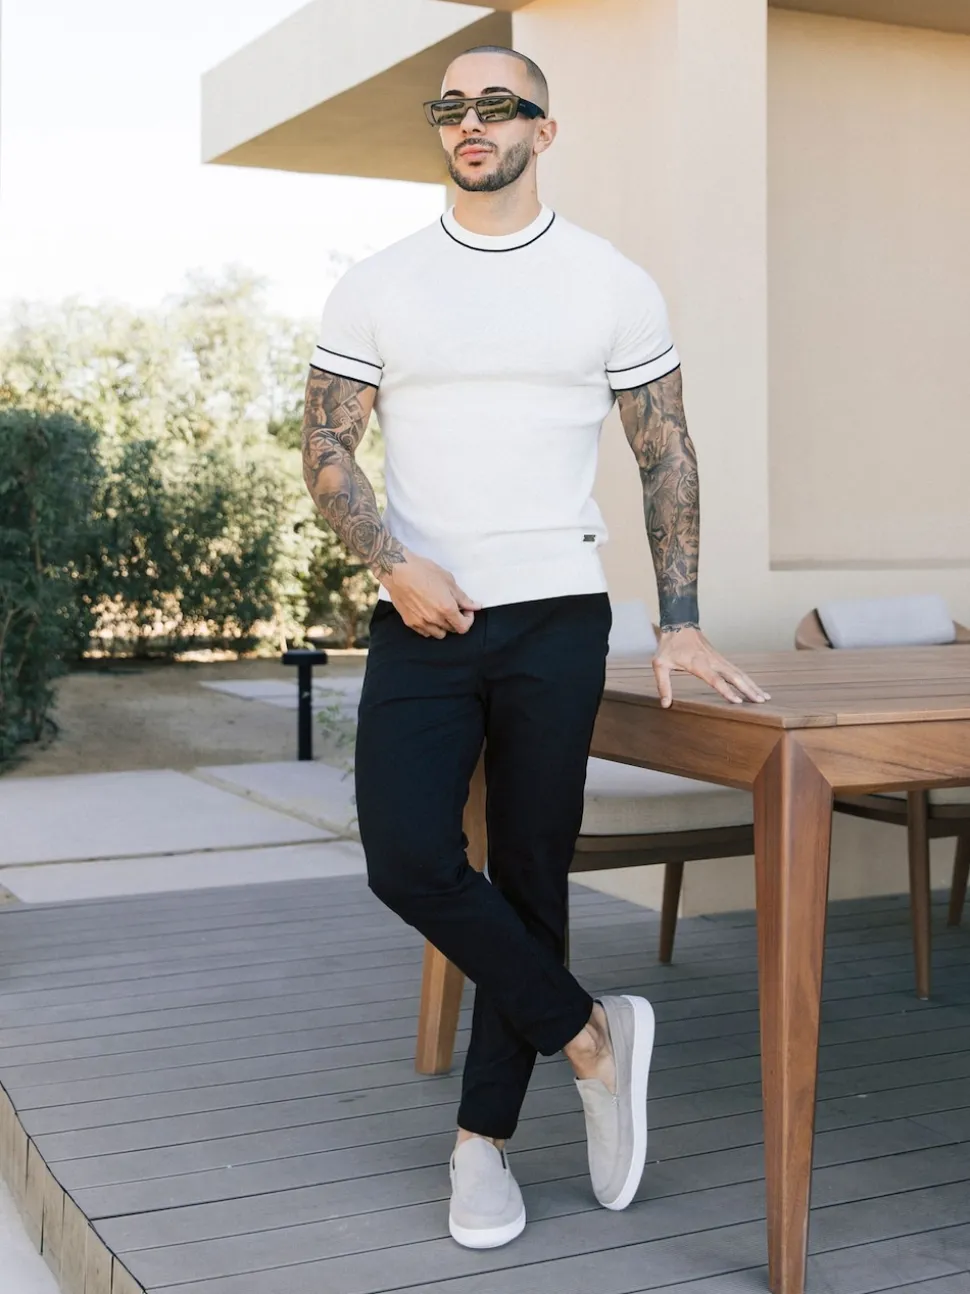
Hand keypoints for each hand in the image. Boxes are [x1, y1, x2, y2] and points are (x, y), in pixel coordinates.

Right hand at [381, 551, 481, 637]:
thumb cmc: (423, 571)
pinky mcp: (410, 622)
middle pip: (452, 630)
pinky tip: (429, 614)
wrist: (398, 570)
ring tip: (440, 612)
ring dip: (444, 626)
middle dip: (456, 620)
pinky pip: (425, 632)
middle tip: (453, 607)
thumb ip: (463, 597)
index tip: (466, 610)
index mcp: (447, 609)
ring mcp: (421, 622)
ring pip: (439, 634)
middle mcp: (435, 619)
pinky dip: (430, 627)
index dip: (468, 619)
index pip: (464, 627)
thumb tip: (475, 606)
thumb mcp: (448, 580)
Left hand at [653, 626, 769, 708]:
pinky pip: (736, 670)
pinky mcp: (721, 658)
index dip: (726, 691)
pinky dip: (747, 679)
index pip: (715, 680)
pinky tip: (755, 688)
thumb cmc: (669, 646)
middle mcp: (712, 661)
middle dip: (748, 689)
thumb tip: (665, 704)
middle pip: (734, 676)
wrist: (679, 625)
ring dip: (752, 685)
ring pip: (739, 673)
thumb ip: (663, 685)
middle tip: (760, 702)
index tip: (738, 701)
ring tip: (764, 698)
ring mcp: (718, 659)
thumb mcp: (660, 664)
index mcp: (698, 663)